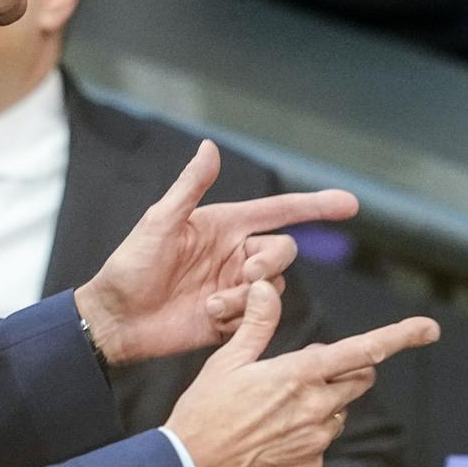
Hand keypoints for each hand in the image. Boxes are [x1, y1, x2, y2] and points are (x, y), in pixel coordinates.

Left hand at [74, 140, 356, 364]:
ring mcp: (235, 287)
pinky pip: (259, 316)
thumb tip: (209, 146)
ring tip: (212, 303)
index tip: (351, 204)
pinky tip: (209, 316)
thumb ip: (190, 187)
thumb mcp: (160, 221)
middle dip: (270, 263)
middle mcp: (235, 254)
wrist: (116, 320)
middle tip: (245, 275)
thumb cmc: (130, 266)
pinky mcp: (232, 318)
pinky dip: (240, 316)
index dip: (316, 207)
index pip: (281, 212)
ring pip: (275, 286)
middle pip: (283, 252)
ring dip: (249, 295)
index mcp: (224, 226)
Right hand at [166, 280, 438, 466]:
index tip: (429, 328)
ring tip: (276, 406)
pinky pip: (322, 440)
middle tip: (308, 369)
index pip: (360, 350)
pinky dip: (308, 432)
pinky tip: (273, 434)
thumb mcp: (227, 361)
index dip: (399, 336)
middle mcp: (316, 408)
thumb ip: (257, 324)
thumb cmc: (204, 411)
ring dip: (324, 401)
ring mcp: (316, 440)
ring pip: (340, 410)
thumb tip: (264, 287)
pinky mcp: (310, 465)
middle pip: (359, 378)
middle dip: (348, 368)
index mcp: (299, 374)